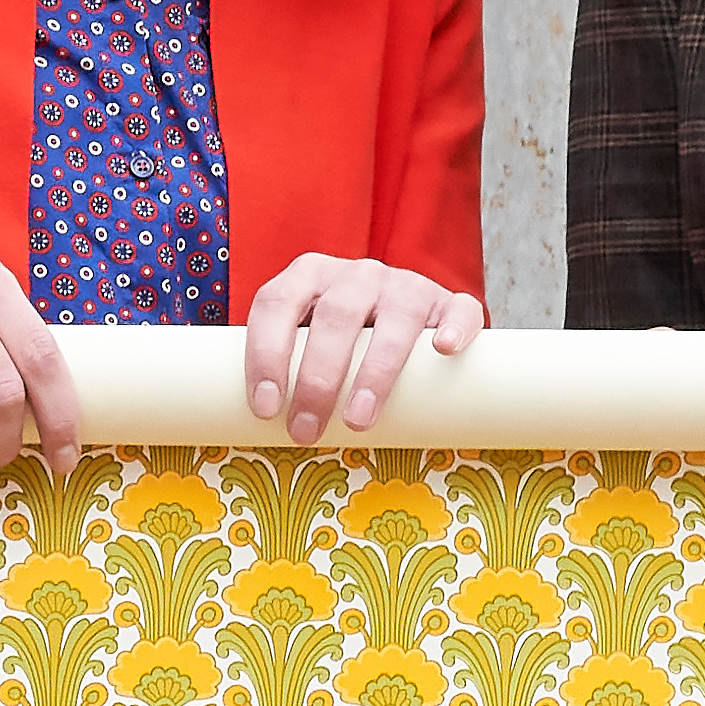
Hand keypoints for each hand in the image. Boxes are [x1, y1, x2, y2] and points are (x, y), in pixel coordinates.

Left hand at [240, 251, 482, 444]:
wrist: (407, 324)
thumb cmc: (340, 347)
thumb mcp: (305, 345)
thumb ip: (285, 371)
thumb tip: (245, 432)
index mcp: (308, 276)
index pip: (276, 303)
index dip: (265, 354)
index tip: (265, 409)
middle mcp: (357, 274)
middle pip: (334, 316)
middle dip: (316, 378)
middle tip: (306, 430)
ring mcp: (406, 285)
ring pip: (396, 317)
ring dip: (374, 370)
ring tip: (359, 420)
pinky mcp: (449, 302)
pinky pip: (459, 307)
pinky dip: (455, 326)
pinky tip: (444, 350)